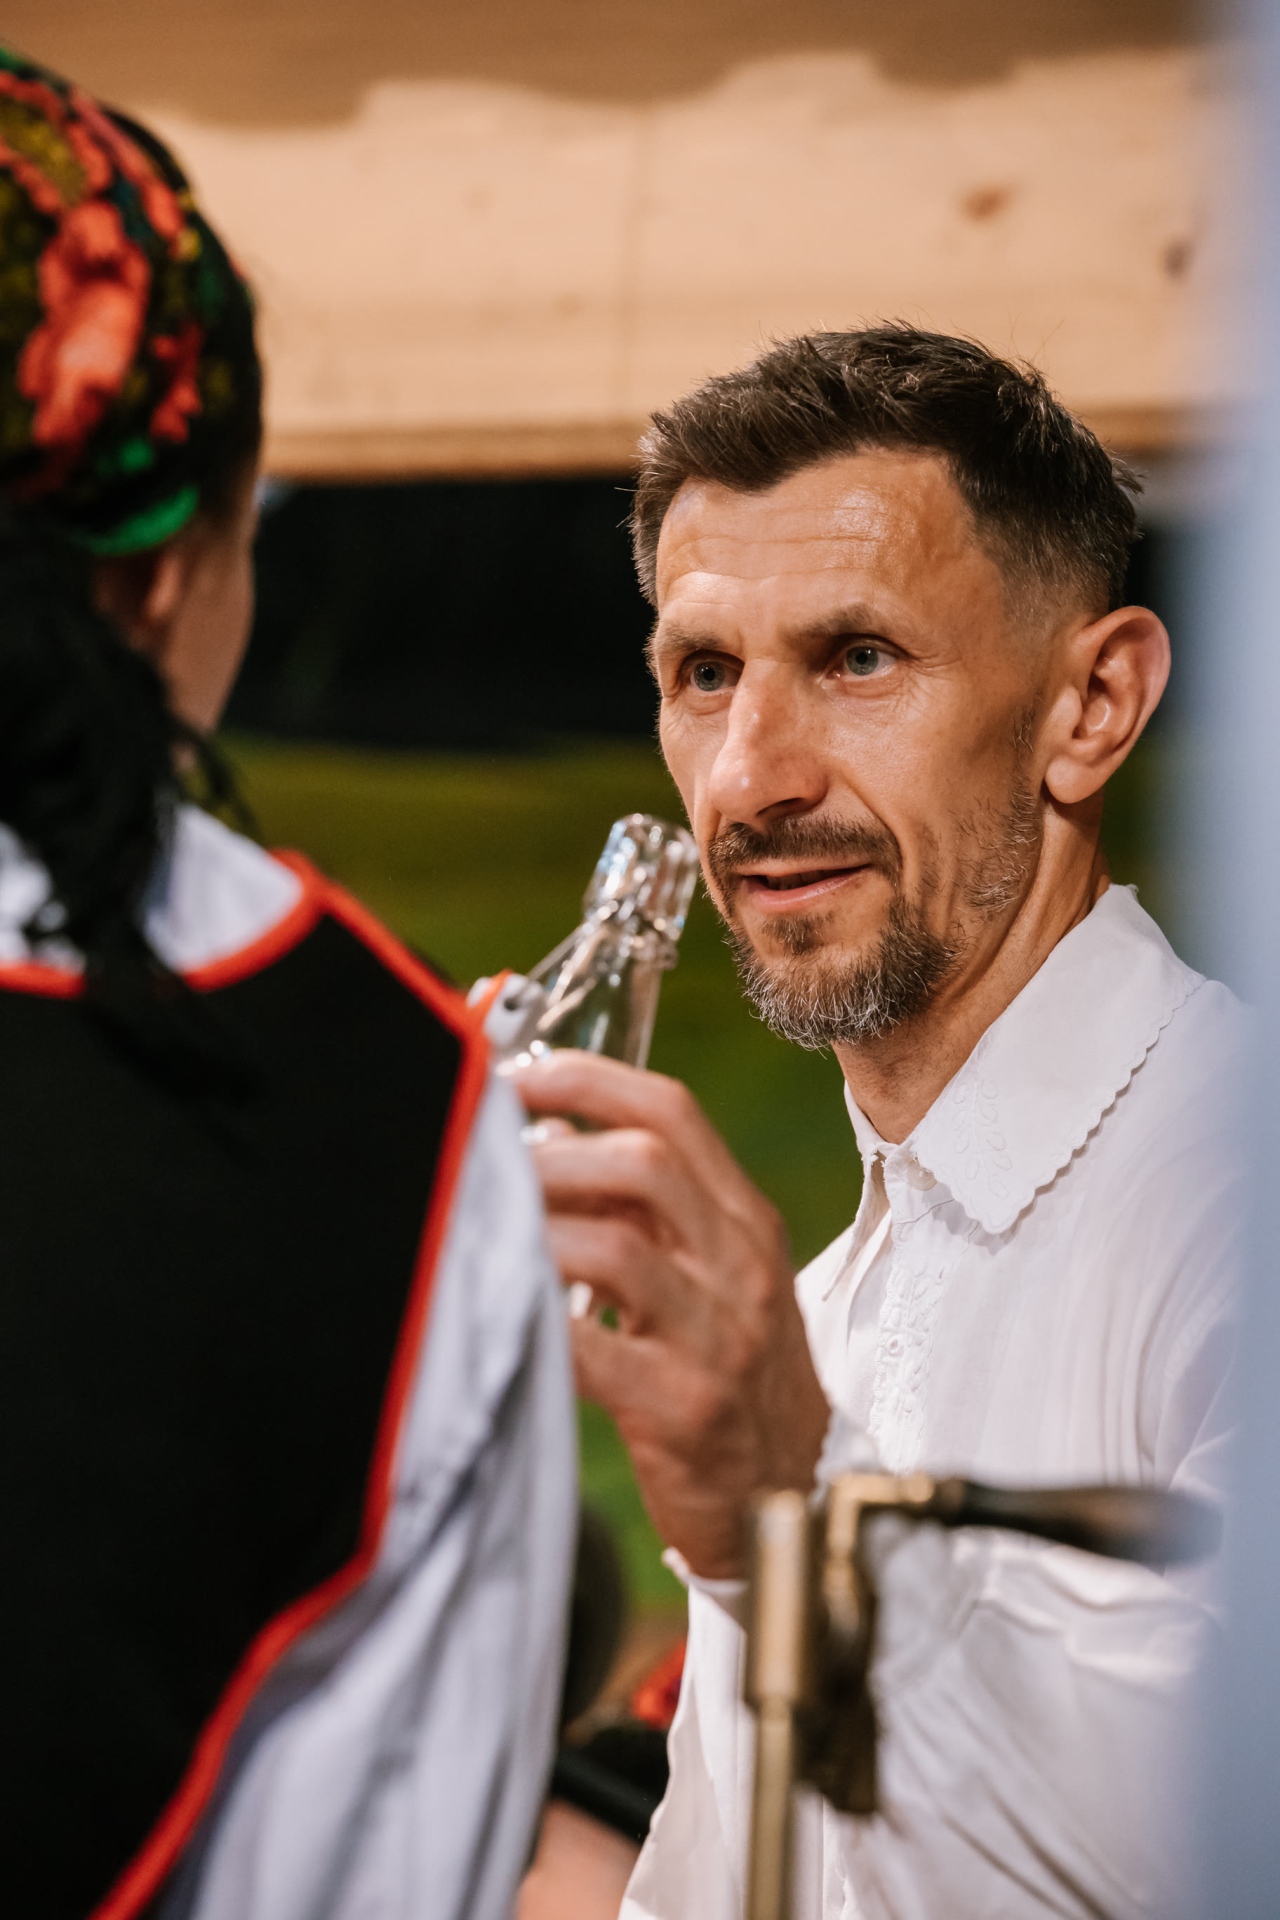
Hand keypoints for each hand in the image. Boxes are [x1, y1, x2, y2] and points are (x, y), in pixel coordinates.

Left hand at [509, 1050, 830, 1579]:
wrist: (794, 1495)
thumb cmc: (732, 1375)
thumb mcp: (712, 1276)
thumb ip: (644, 1213)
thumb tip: (542, 1137)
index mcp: (742, 1219)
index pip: (671, 1111)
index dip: (586, 1079)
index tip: (514, 1076)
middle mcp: (740, 1265)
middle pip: (645, 1163)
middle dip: (549, 1149)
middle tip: (481, 1158)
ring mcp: (718, 1337)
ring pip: (617, 1250)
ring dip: (534, 1229)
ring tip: (478, 1229)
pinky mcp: (684, 1410)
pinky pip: (594, 1351)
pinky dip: (538, 1323)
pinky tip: (502, 1313)